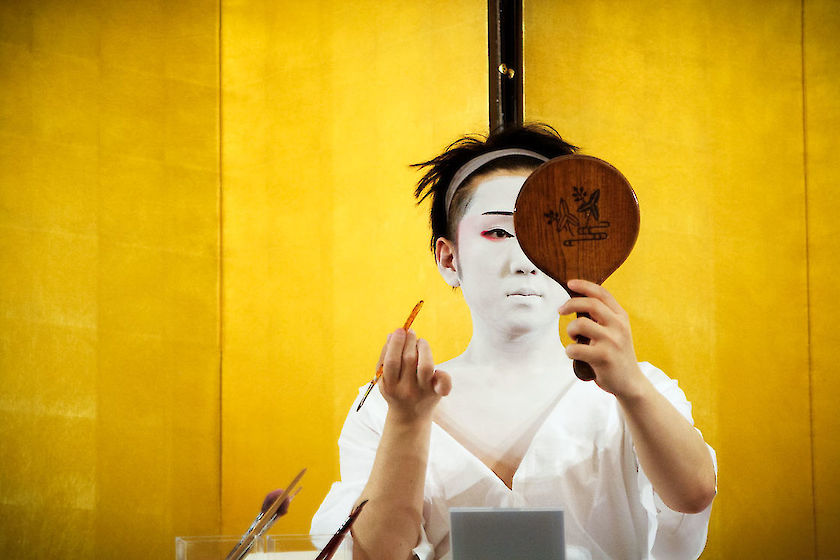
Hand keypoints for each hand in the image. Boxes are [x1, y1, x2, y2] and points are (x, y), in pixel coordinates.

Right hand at [376, 329, 450, 422]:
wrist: (409, 417)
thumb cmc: (396, 389)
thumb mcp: (385, 378)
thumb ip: (385, 357)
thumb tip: (392, 335)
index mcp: (389, 386)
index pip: (392, 361)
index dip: (396, 343)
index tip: (400, 330)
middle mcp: (406, 390)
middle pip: (409, 360)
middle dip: (410, 340)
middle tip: (410, 332)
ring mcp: (423, 391)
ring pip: (426, 366)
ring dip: (423, 348)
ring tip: (421, 342)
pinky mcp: (437, 392)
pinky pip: (444, 382)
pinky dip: (444, 373)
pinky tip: (437, 366)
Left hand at [559, 279, 644, 396]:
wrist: (630, 382)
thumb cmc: (616, 354)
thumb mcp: (616, 331)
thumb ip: (603, 317)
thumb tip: (576, 301)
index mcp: (621, 317)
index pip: (602, 293)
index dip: (584, 285)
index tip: (570, 283)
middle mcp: (618, 326)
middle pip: (590, 304)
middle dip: (571, 304)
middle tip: (561, 310)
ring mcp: (612, 341)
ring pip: (581, 324)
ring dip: (570, 330)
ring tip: (573, 338)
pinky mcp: (603, 357)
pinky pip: (576, 348)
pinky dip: (569, 350)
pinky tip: (574, 354)